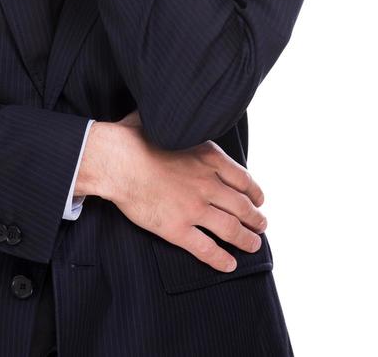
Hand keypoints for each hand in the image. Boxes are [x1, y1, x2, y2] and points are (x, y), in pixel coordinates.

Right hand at [111, 119, 267, 272]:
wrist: (116, 160)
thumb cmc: (133, 138)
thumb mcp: (165, 123)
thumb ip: (178, 125)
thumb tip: (171, 114)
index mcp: (207, 156)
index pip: (243, 178)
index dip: (254, 192)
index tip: (259, 199)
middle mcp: (207, 183)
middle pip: (242, 207)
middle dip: (255, 219)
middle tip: (261, 225)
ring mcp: (194, 208)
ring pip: (231, 229)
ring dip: (246, 239)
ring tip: (253, 245)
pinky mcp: (177, 229)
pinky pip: (206, 249)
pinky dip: (221, 259)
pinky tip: (230, 264)